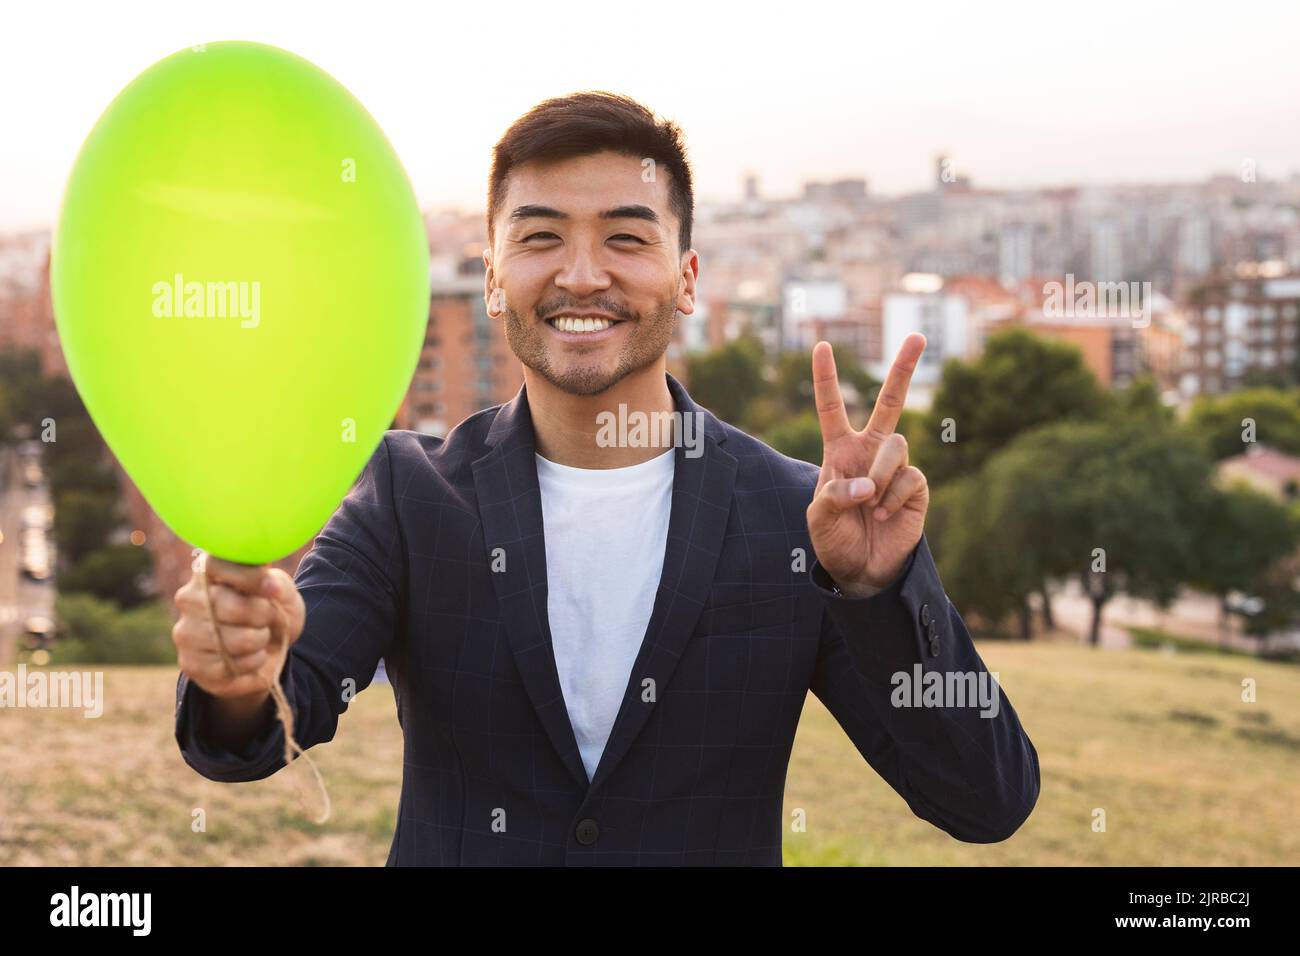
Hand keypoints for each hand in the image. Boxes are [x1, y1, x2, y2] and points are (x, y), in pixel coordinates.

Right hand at [172, 555, 304, 700]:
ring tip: (259, 637)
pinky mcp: (190, 663)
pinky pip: (232, 666)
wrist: (266, 651)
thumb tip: (270, 586)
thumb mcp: (282, 592)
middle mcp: (189, 598)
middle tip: (267, 619)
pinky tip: (250, 657)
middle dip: (264, 616)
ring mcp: (185, 632)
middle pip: (234, 607)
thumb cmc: (269, 613)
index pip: (218, 564)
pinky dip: (253, 663)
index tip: (272, 589)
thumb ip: (277, 582)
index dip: (250, 578)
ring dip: (260, 641)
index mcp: (207, 571)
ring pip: (237, 640)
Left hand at [806, 335, 928, 594]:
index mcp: (840, 451)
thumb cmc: (835, 539)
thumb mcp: (819, 517)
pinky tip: (884, 515)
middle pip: (890, 403)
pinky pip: (910, 476)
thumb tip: (868, 486)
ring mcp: (895, 468)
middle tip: (918, 336)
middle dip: (903, 369)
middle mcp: (870, 452)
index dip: (826, 378)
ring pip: (897, 444)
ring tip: (870, 505)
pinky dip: (893, 496)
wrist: (861, 569)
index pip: (832, 407)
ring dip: (880, 474)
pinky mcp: (915, 487)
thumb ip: (836, 495)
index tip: (821, 345)